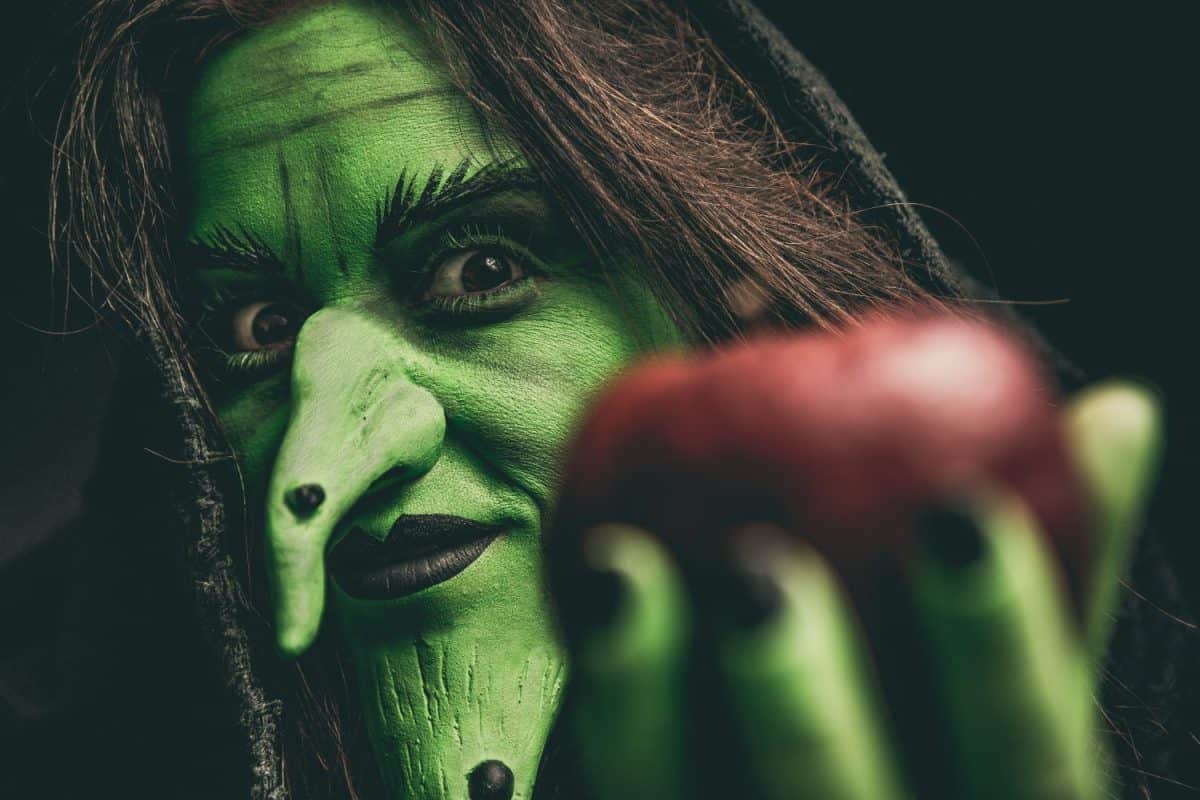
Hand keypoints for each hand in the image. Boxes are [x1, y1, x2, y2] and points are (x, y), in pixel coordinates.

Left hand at [551, 381, 1160, 799]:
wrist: (805, 798)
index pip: (1025, 762)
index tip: (955, 508)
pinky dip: (600, 702)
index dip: (1002, 648)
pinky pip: (618, 786)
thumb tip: (1118, 407)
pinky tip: (590, 584)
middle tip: (755, 565)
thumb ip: (1066, 560)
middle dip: (804, 707)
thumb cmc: (935, 729)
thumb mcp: (1009, 670)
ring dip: (645, 702)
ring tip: (623, 564)